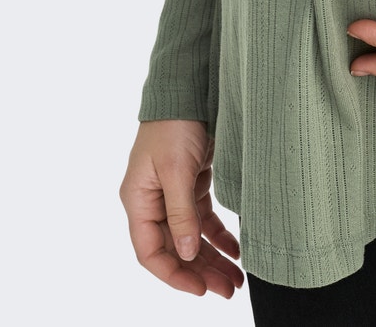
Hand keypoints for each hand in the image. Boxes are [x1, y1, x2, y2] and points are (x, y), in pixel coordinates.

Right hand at [120, 118, 243, 298]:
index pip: (150, 252)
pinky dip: (218, 235)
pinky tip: (236, 249)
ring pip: (191, 237)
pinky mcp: (191, 182)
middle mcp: (152, 201)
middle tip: (228, 289)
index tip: (200, 290)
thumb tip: (186, 255)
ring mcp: (172, 192)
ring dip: (212, 258)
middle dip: (200, 271)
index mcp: (138, 200)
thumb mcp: (176, 170)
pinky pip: (203, 219)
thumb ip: (180, 214)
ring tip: (237, 278)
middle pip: (174, 249)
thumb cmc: (175, 123)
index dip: (174, 275)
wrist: (190, 85)